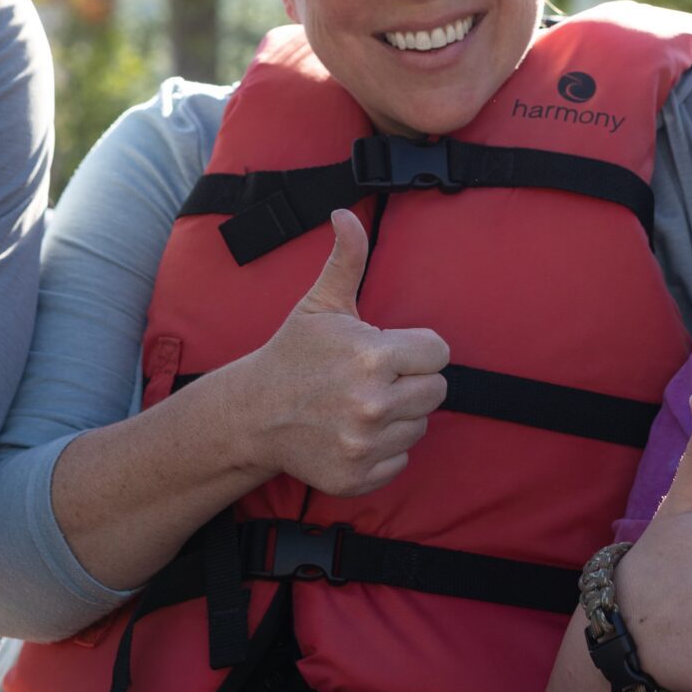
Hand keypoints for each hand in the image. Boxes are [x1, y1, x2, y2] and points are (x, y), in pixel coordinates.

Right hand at [231, 209, 450, 495]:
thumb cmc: (293, 355)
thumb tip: (345, 214)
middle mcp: (372, 403)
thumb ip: (347, 259)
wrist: (252, 414)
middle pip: (436, 391)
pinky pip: (400, 460)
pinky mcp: (358, 476)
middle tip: (375, 378)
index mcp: (372, 356)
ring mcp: (365, 444)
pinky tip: (353, 432)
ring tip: (360, 403)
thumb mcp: (321, 305)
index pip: (439, 353)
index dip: (416, 349)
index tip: (389, 350)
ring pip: (420, 426)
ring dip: (398, 416)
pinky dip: (383, 449)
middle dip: (410, 381)